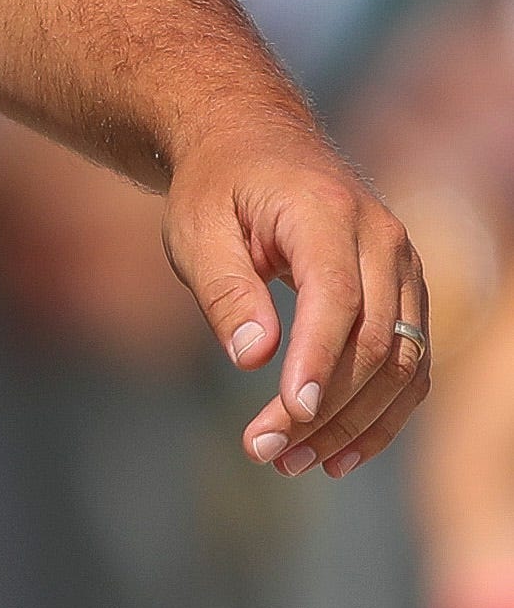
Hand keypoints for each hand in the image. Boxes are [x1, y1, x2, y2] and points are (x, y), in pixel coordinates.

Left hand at [168, 112, 430, 477]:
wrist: (256, 144)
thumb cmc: (217, 187)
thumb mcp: (196, 228)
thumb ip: (225, 289)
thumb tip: (253, 358)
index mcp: (328, 214)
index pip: (337, 299)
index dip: (317, 362)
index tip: (287, 415)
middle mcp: (383, 241)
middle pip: (375, 340)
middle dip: (325, 407)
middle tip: (267, 454)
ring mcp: (405, 269)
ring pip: (403, 361)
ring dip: (354, 422)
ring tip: (294, 463)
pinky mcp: (406, 295)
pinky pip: (411, 364)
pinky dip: (382, 414)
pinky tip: (339, 455)